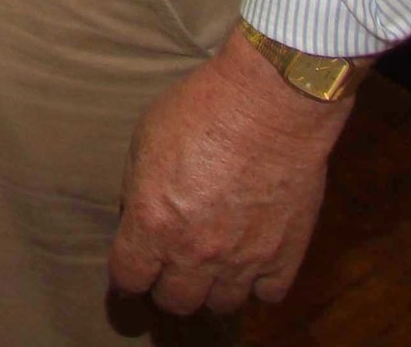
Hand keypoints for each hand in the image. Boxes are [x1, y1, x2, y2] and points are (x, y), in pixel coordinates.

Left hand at [109, 28, 357, 315]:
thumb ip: (137, 188)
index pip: (128, 278)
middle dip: (166, 287)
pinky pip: (268, 295)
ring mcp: (243, 260)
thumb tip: (136, 215)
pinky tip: (251, 262)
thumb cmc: (199, 110)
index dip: (125, 277)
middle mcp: (195, 252)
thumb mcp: (144, 140)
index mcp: (152, 222)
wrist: (267, 104)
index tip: (129, 273)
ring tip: (211, 266)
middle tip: (170, 267)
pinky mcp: (285, 257)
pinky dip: (258, 284)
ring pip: (221, 305)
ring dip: (212, 288)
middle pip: (175, 302)